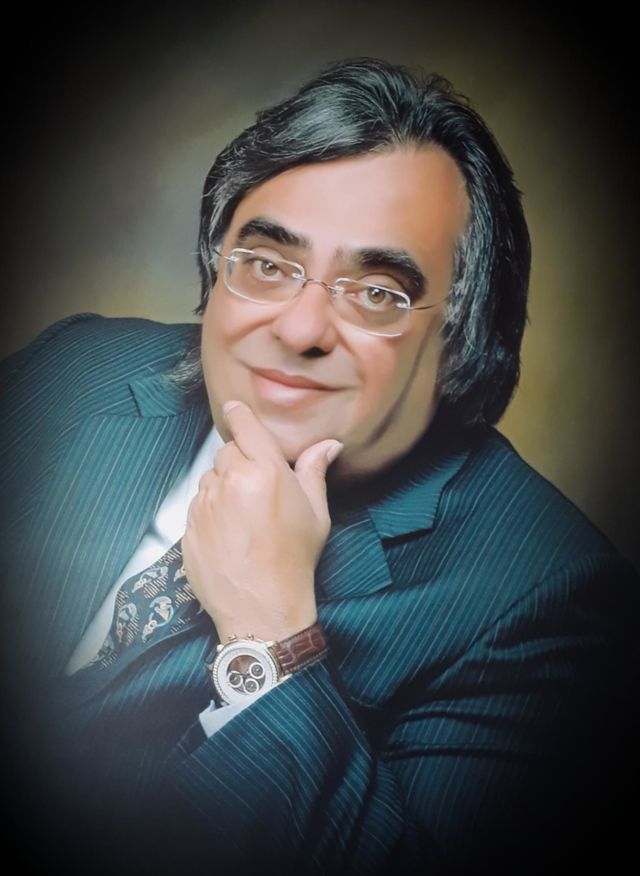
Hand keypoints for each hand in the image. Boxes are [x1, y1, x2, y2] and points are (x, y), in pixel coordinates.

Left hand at [182, 400, 342, 642]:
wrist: (262, 607)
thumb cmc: (294, 561)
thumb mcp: (316, 514)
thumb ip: (315, 472)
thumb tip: (328, 445)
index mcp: (265, 471)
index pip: (245, 425)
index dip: (240, 414)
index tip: (237, 409)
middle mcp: (231, 481)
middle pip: (227, 452)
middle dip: (240, 461)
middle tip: (258, 488)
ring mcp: (205, 504)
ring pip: (210, 478)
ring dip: (223, 485)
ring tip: (244, 515)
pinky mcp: (189, 527)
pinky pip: (198, 505)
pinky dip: (210, 510)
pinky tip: (229, 533)